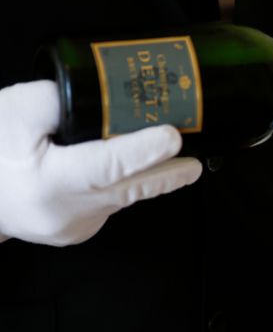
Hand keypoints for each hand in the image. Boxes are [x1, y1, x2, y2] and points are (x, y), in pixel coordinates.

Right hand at [0, 80, 202, 245]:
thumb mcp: (15, 111)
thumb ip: (60, 100)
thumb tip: (106, 98)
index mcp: (49, 182)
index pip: (108, 166)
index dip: (144, 151)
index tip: (172, 138)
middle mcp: (66, 212)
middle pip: (128, 189)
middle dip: (167, 174)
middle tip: (195, 163)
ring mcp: (73, 228)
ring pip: (120, 197)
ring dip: (145, 177)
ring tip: (169, 157)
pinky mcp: (76, 232)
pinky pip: (108, 205)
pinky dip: (120, 186)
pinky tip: (128, 169)